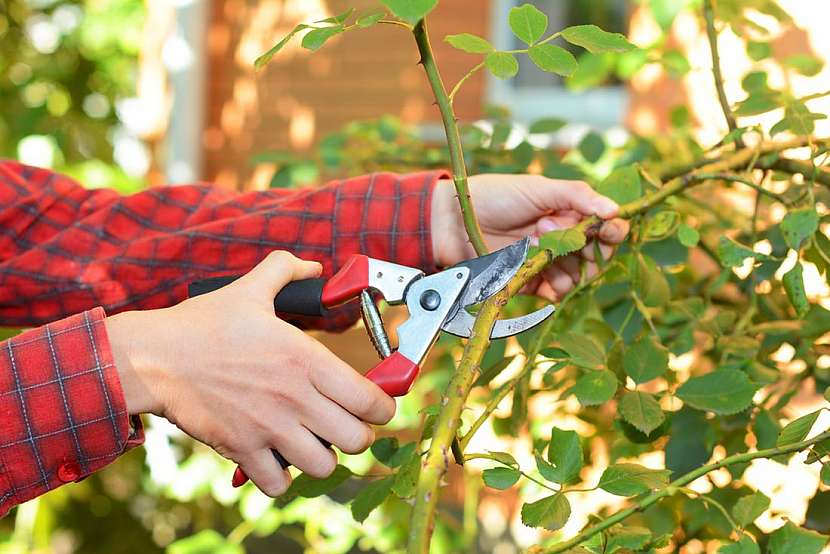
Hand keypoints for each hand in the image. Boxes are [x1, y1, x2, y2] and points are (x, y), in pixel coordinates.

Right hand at [105, 251, 395, 496]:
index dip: (383, 408)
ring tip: (313, 443)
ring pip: (324, 466)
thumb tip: (313, 266)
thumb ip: (286, 270)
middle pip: (356, 440)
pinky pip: (279, 485)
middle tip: (345, 424)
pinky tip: (278, 458)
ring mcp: (269, 428)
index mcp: (306, 359)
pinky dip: (282, 478)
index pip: (370, 400)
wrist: (154, 357)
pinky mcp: (242, 450)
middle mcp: (295, 398)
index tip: (376, 406)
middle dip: (358, 435)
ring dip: (323, 457)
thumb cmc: (203, 324)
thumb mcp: (250, 288)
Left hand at [431, 174, 629, 300]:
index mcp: (569, 214)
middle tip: (550, 228)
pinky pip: (556, 292)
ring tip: (532, 240)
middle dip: (584, 246)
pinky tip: (536, 267)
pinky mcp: (531, 282)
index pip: (605, 229)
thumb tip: (615, 209)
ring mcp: (548, 263)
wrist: (455, 221)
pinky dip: (554, 284)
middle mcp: (563, 239)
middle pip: (596, 257)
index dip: (612, 231)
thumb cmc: (495, 196)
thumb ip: (577, 196)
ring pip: (578, 276)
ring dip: (562, 261)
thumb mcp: (539, 188)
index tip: (609, 229)